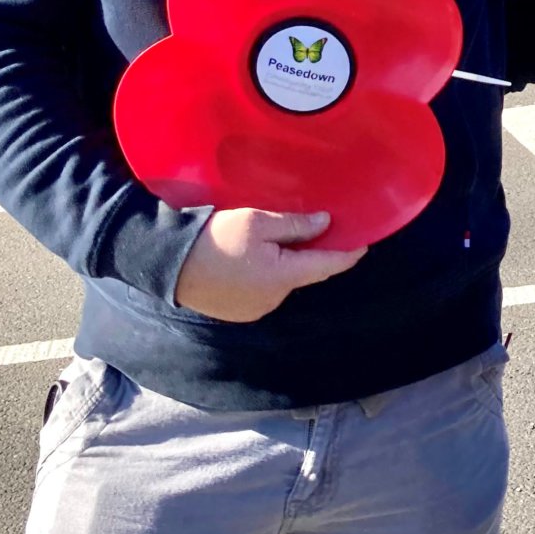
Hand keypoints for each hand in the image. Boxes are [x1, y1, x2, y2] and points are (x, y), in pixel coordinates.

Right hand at [175, 209, 366, 321]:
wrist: (170, 265)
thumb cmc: (216, 238)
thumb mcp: (258, 222)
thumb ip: (295, 225)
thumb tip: (325, 224)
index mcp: (283, 276)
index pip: (326, 265)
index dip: (347, 255)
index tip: (364, 244)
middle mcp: (275, 298)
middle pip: (303, 273)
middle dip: (311, 254)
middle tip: (316, 230)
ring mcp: (256, 309)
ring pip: (283, 282)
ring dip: (286, 264)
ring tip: (277, 241)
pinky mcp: (240, 311)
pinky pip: (265, 290)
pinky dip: (268, 274)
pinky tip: (256, 258)